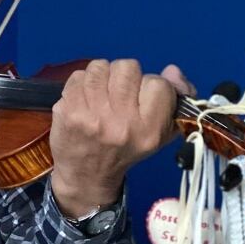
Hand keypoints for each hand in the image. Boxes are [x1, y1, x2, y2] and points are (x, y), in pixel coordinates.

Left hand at [49, 59, 194, 217]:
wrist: (87, 176)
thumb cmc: (126, 150)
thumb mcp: (161, 133)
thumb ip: (175, 98)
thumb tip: (171, 70)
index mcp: (149, 131)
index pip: (158, 83)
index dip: (150, 85)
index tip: (141, 98)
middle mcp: (122, 124)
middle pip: (128, 68)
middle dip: (123, 77)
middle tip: (117, 96)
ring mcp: (93, 118)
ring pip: (101, 67)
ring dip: (101, 77)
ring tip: (100, 96)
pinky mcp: (69, 112)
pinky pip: (78, 76)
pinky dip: (81, 84)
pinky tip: (84, 101)